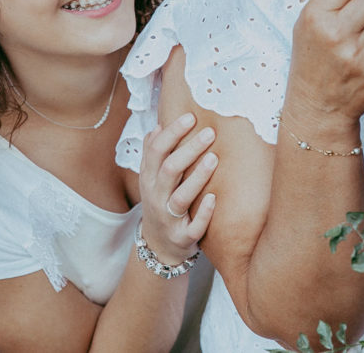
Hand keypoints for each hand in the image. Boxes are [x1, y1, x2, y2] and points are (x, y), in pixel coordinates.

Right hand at [138, 113, 216, 264]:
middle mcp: (156, 197)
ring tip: (214, 158)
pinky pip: (193, 227)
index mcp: (149, 178)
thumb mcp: (151, 179)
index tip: (190, 116)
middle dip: (189, 149)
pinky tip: (214, 198)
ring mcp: (168, 218)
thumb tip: (158, 126)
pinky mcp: (182, 238)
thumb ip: (153, 153)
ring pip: (180, 197)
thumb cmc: (160, 203)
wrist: (158, 246)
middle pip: (169, 169)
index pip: (156, 151)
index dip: (172, 133)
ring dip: (197, 177)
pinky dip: (203, 213)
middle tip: (210, 132)